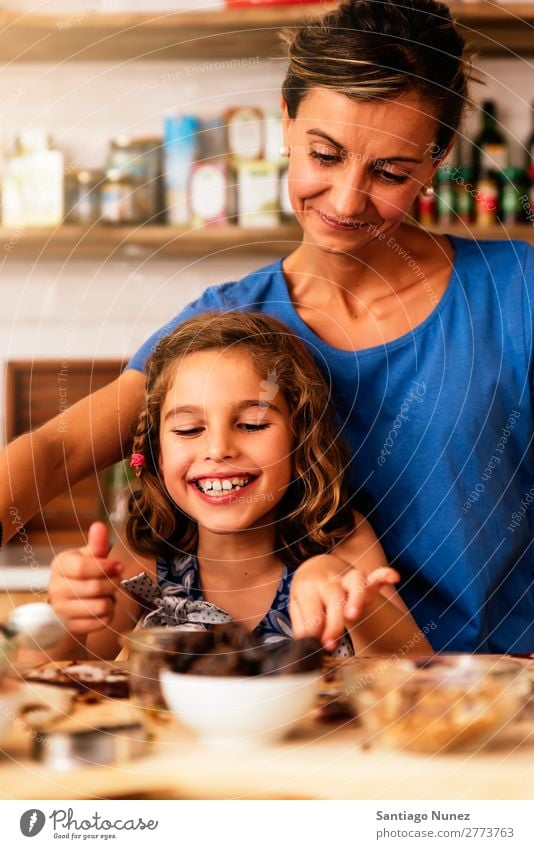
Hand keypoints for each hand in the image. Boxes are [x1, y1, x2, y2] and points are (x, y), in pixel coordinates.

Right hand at [48, 522, 122, 636]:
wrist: (70, 604)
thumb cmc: (82, 575)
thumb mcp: (90, 557)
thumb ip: (97, 544)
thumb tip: (99, 526)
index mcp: (60, 565)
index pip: (82, 567)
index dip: (105, 567)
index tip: (118, 566)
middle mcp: (56, 588)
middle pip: (94, 588)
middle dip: (113, 583)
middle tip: (117, 580)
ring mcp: (61, 610)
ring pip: (100, 607)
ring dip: (112, 600)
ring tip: (109, 595)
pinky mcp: (71, 627)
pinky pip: (101, 623)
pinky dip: (109, 615)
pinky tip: (104, 608)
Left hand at [289, 554, 398, 650]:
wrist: (317, 566)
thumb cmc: (307, 593)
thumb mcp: (298, 607)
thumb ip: (303, 625)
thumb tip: (306, 646)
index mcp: (308, 587)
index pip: (312, 611)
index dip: (314, 631)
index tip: (314, 647)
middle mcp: (328, 580)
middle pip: (334, 598)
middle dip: (334, 623)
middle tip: (330, 644)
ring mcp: (347, 578)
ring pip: (355, 581)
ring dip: (356, 598)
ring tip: (353, 615)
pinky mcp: (364, 580)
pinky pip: (376, 576)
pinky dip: (385, 575)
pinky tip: (394, 577)